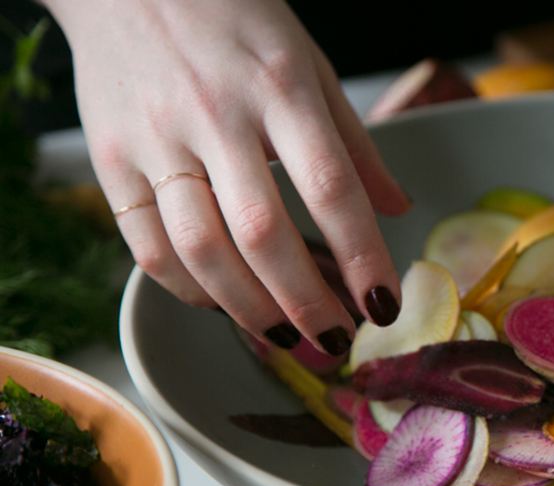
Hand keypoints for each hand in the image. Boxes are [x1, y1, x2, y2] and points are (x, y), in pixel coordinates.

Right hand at [43, 0, 409, 353]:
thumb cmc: (232, 19)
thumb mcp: (309, 64)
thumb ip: (354, 141)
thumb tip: (398, 209)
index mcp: (281, 87)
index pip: (331, 188)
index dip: (362, 257)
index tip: (384, 305)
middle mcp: (217, 115)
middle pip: (262, 234)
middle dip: (306, 302)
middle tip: (335, 339)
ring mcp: (156, 139)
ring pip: (201, 250)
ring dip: (248, 310)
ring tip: (285, 336)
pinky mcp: (110, 159)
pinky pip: (147, 246)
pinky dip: (189, 289)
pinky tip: (224, 303)